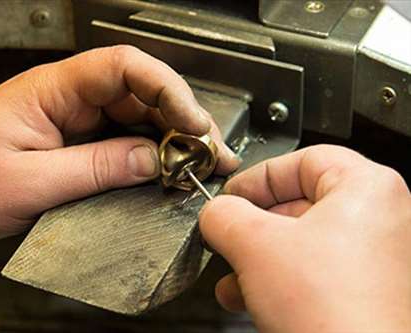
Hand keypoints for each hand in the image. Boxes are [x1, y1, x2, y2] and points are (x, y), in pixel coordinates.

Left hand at [0, 45, 238, 242]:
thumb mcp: (31, 181)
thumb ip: (95, 169)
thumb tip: (152, 160)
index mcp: (53, 89)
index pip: (123, 66)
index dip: (167, 89)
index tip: (194, 123)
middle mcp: (70, 98)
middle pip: (142, 93)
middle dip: (182, 120)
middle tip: (211, 154)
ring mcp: (76, 120)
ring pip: (138, 118)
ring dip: (172, 140)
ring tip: (199, 167)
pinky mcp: (78, 142)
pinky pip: (123, 141)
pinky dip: (149, 157)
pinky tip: (167, 173)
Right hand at [200, 145, 410, 331]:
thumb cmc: (333, 312)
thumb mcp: (255, 246)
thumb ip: (224, 215)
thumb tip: (215, 212)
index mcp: (367, 189)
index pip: (302, 160)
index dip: (257, 177)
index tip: (230, 196)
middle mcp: (381, 219)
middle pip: (299, 204)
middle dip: (252, 227)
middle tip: (227, 236)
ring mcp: (379, 258)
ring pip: (302, 243)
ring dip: (258, 258)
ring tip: (231, 276)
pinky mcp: (368, 292)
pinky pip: (315, 271)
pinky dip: (279, 280)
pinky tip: (249, 298)